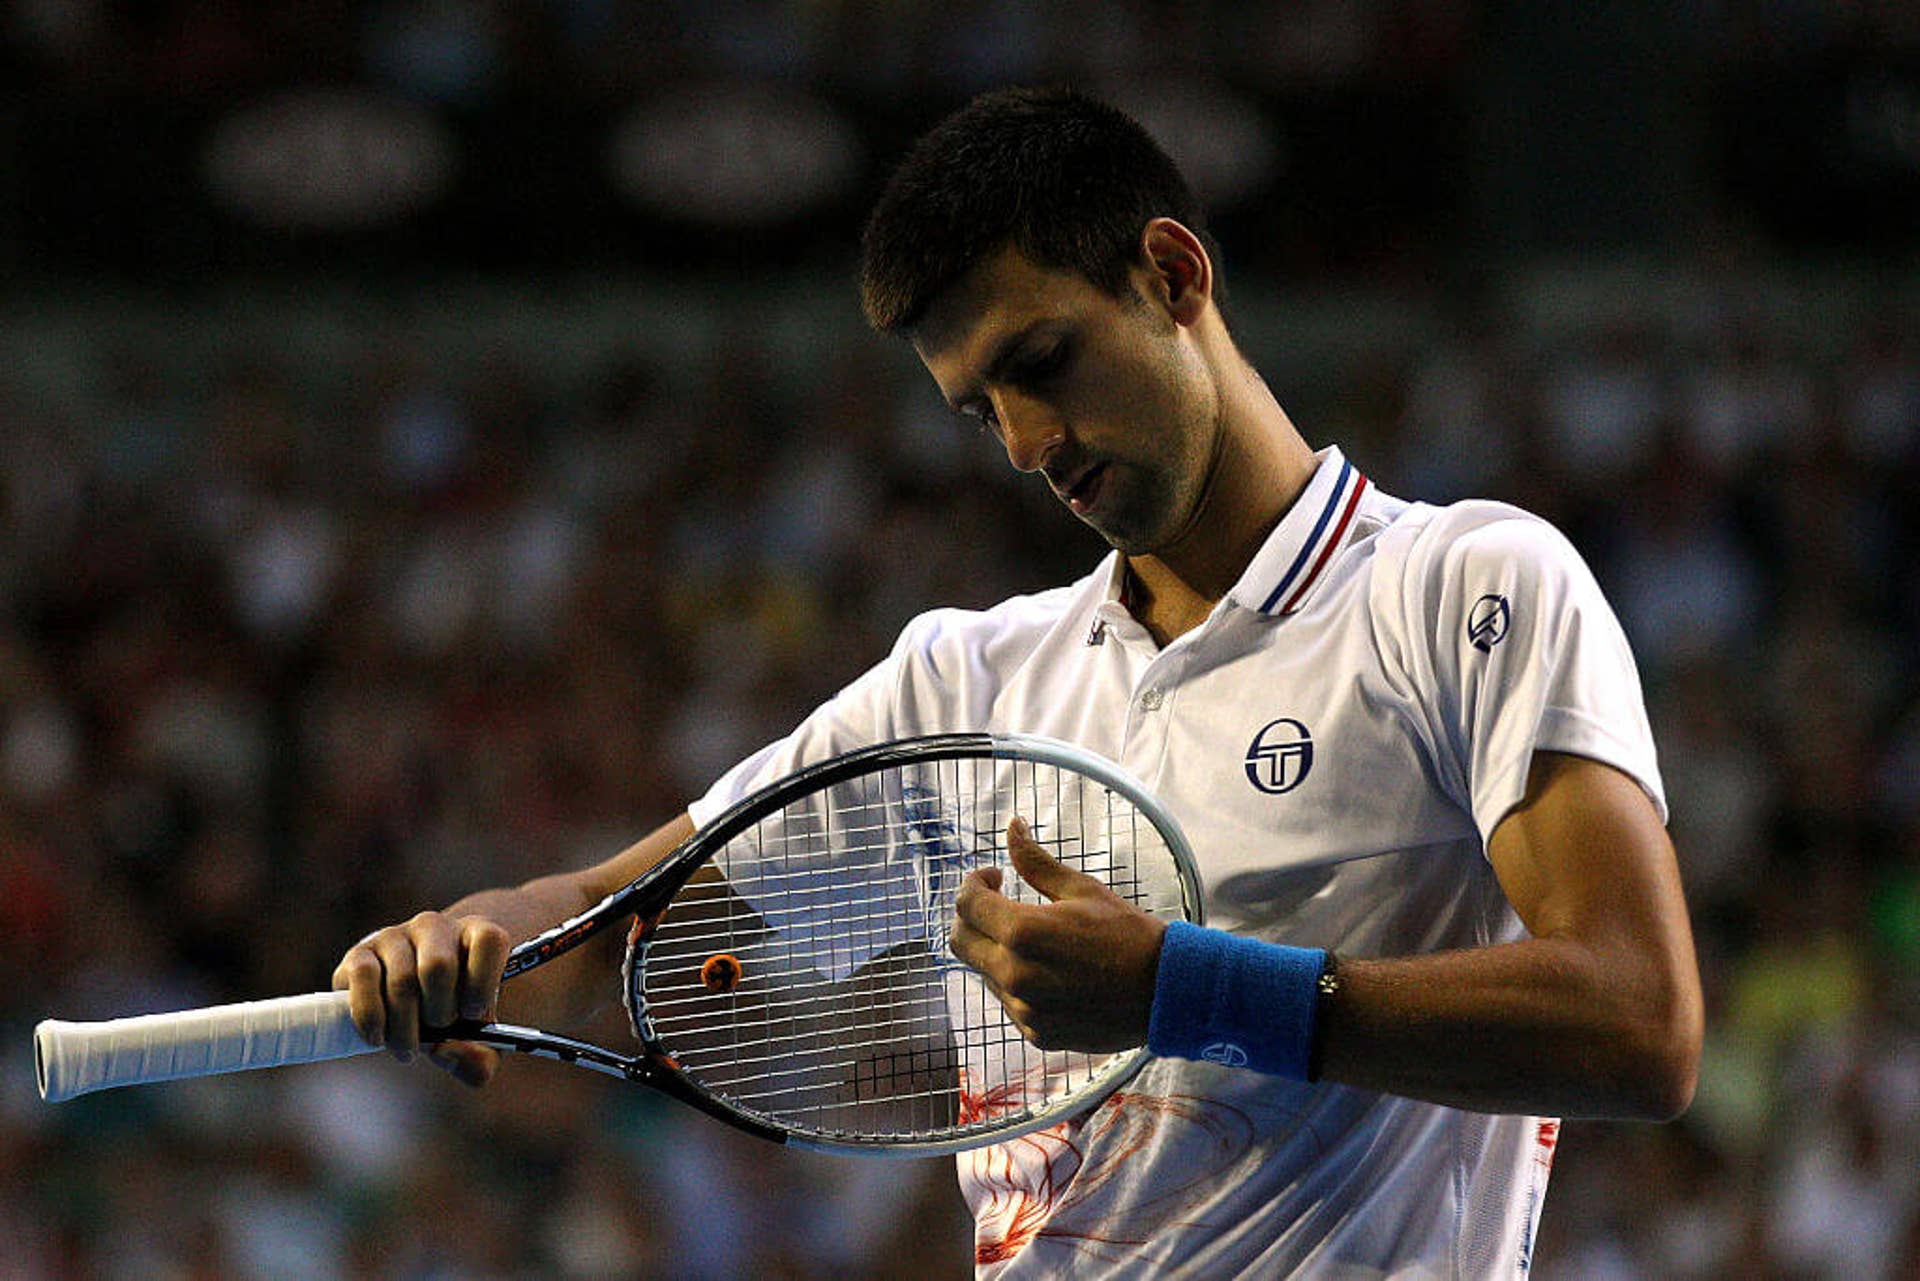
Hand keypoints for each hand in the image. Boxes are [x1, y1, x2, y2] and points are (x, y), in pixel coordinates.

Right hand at [331, 912, 508, 1086]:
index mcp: (477, 935)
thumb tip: (446, 1052)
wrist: (416, 1000)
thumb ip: (479, 1059)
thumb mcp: (479, 1041)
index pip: (489, 940)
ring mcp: (395, 935)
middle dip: (439, 1013)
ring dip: (405, 1028)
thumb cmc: (455, 1016)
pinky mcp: (361, 952)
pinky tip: (378, 1038)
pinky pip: (364, 977)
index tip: (474, 1014)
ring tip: (408, 1050)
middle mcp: (436, 927)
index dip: (483, 981)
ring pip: (401, 981)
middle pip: (438, 966)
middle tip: (438, 1033)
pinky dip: (371, 1016)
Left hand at [950, 817, 1167, 1052]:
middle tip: (999, 903)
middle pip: (961, 941)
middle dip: (973, 916)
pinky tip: (1049, 970)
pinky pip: (1008, 1002)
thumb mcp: (1081, 889)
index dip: (974, 882)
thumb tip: (1012, 826)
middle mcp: (1015, 975)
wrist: (1165, 991)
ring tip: (1036, 940)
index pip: (966, 904)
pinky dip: (1017, 982)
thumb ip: (1036, 861)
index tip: (994, 876)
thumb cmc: (1127, 934)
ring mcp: (1024, 1009)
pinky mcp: (1036, 1033)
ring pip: (984, 972)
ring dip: (996, 950)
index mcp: (1023, 932)